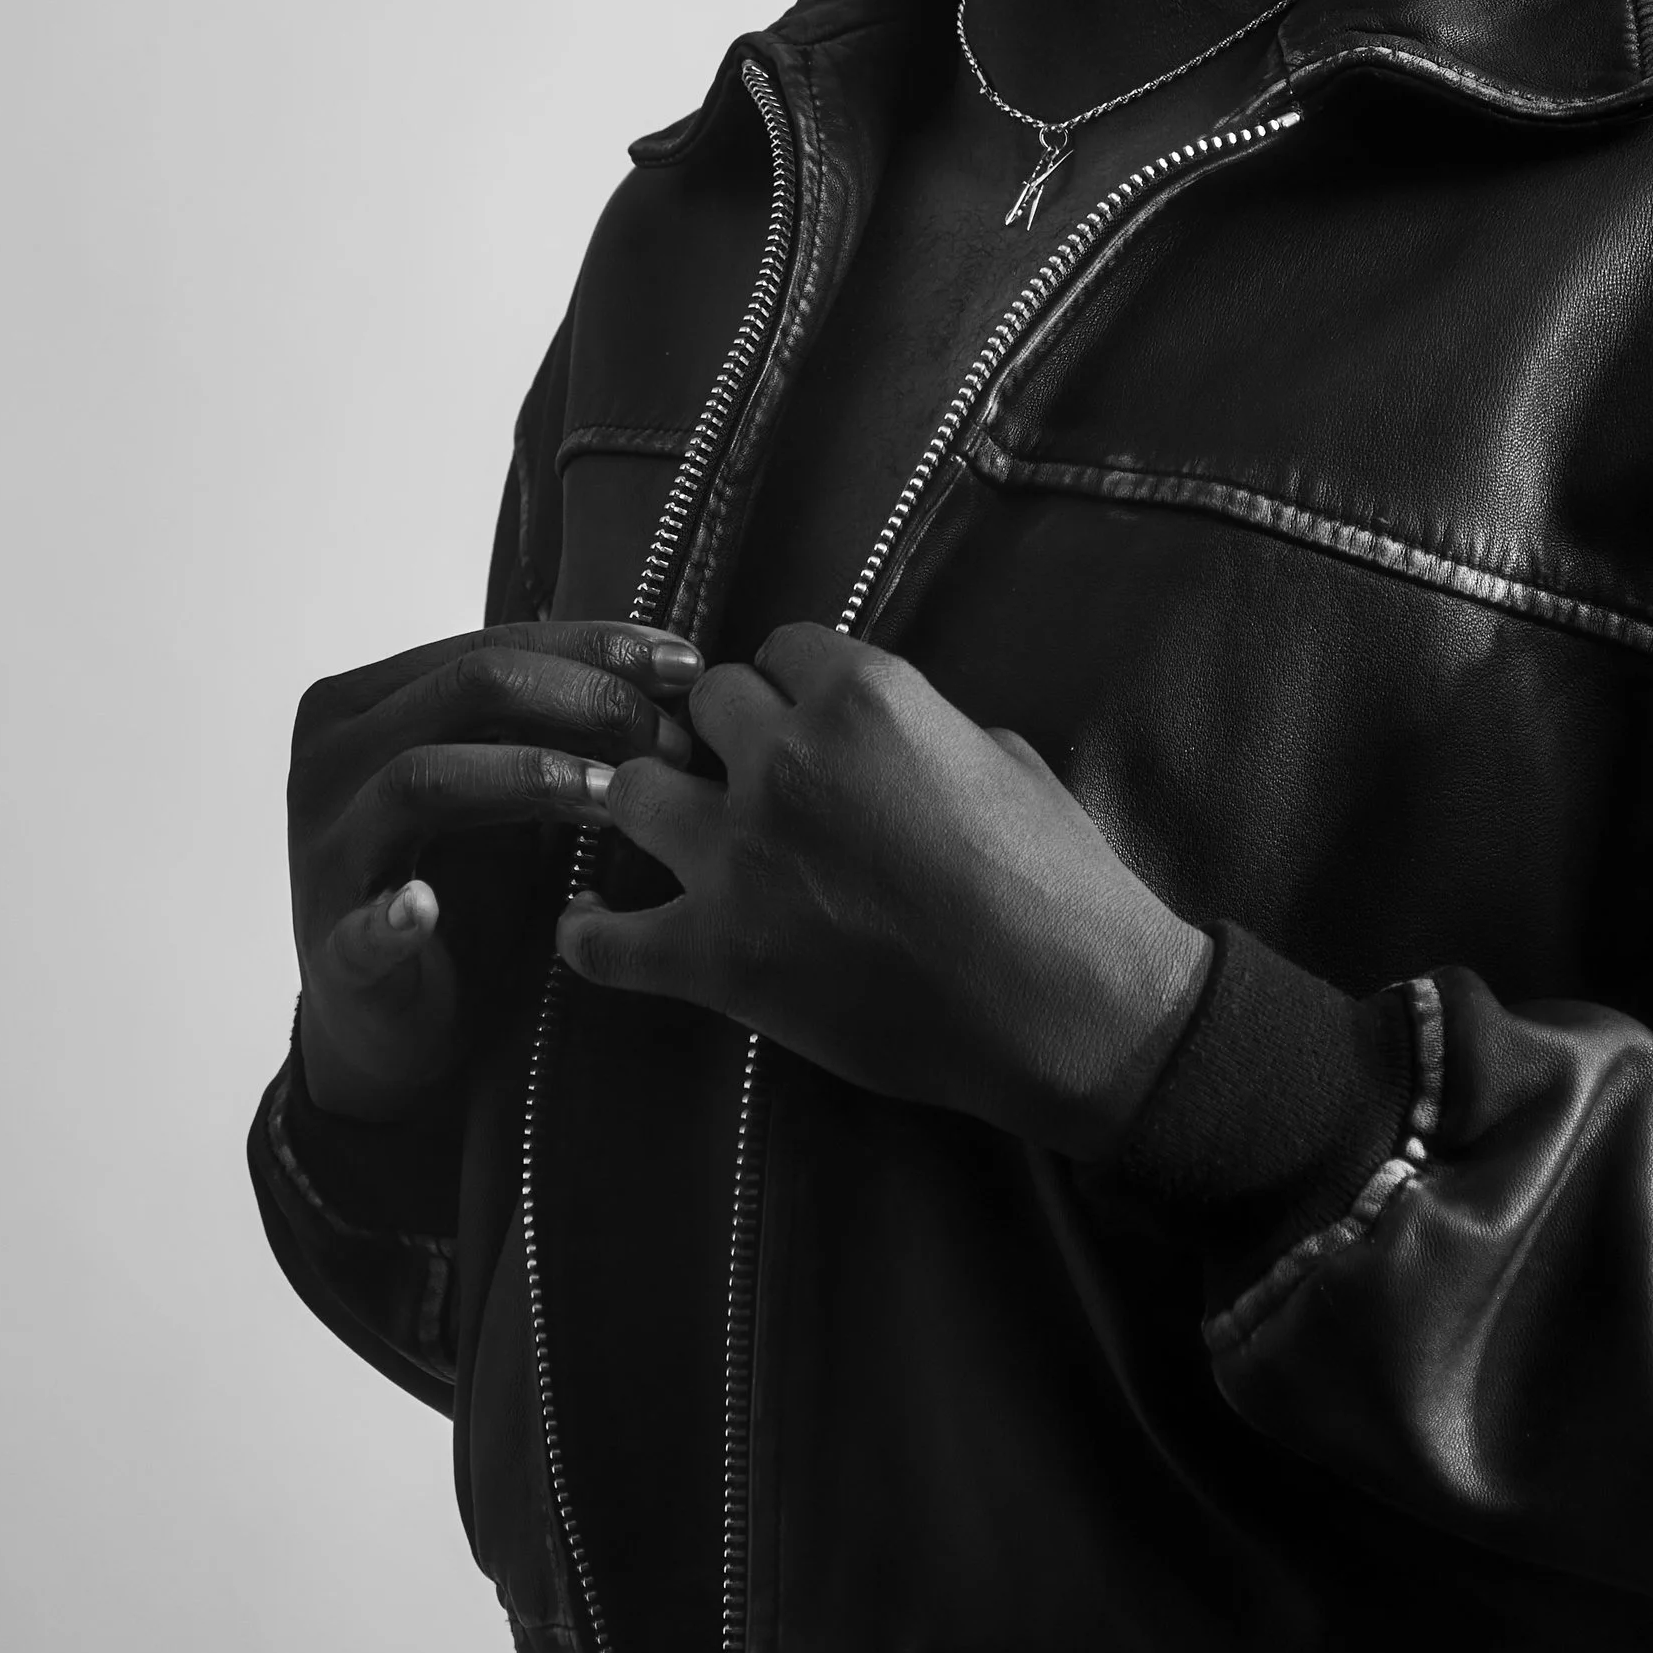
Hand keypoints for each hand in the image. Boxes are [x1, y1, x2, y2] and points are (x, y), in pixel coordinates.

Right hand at [288, 620, 703, 1119]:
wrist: (394, 1021)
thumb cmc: (466, 886)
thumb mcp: (513, 789)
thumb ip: (559, 728)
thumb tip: (678, 673)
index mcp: (369, 704)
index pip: (491, 644)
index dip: (597, 647)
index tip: (688, 667)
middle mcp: (331, 757)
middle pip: (466, 687)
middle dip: (587, 700)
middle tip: (674, 740)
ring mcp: (324, 849)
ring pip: (420, 776)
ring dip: (533, 774)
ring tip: (624, 796)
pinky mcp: (330, 949)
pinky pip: (358, 928)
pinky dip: (392, 918)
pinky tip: (427, 908)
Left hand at [555, 625, 1213, 1156]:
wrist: (1064, 1004)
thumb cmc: (1058, 881)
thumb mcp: (1005, 756)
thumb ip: (924, 726)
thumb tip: (883, 737)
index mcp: (864, 697)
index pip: (779, 648)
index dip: (791, 686)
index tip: (802, 719)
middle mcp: (786, 760)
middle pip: (704, 706)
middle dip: (728, 736)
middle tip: (754, 779)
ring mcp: (739, 858)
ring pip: (631, 791)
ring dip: (655, 807)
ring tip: (679, 833)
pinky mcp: (717, 955)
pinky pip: (607, 940)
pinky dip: (590, 935)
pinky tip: (588, 925)